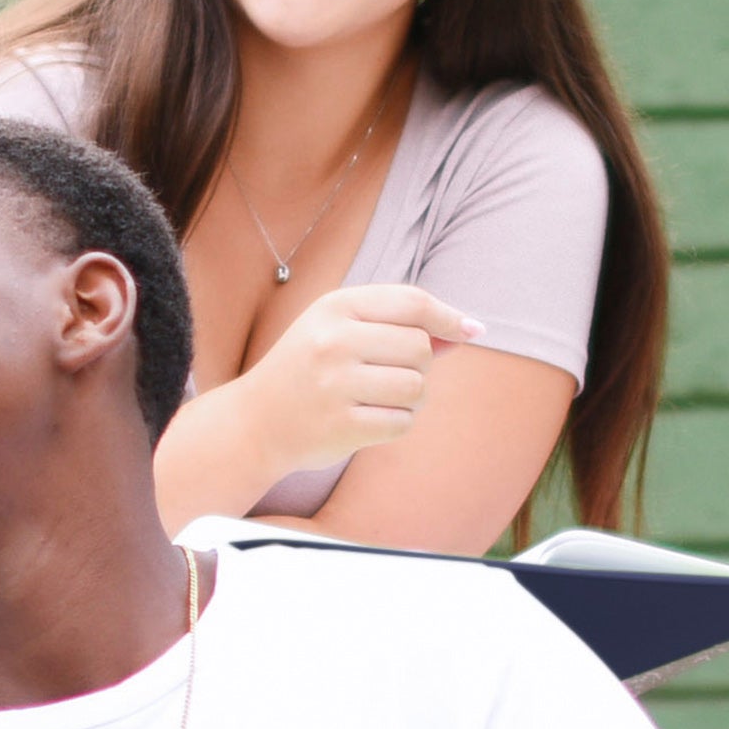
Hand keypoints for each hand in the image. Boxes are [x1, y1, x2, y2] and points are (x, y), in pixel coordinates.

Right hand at [220, 284, 480, 485]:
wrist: (254, 422)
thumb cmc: (306, 370)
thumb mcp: (339, 331)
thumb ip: (395, 326)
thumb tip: (464, 331)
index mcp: (334, 307)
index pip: (411, 303)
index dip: (449, 316)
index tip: (474, 329)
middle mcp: (333, 341)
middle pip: (421, 347)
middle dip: (421, 365)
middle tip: (392, 375)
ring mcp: (335, 385)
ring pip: (417, 387)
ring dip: (412, 398)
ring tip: (382, 399)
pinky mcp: (341, 426)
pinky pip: (402, 423)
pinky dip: (397, 424)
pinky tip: (370, 420)